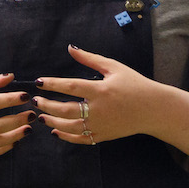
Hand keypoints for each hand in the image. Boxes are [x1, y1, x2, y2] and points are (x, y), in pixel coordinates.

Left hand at [33, 45, 157, 145]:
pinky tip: (56, 131)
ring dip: (52, 122)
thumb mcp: (114, 67)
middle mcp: (98, 110)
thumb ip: (90, 59)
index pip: (71, 87)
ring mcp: (101, 125)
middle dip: (47, 105)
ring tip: (41, 116)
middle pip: (66, 110)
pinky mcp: (103, 136)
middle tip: (35, 101)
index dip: (53, 84)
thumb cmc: (134, 84)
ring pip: (70, 127)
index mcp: (101, 90)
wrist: (153, 109)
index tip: (38, 82)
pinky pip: (80, 139)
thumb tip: (70, 48)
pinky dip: (66, 137)